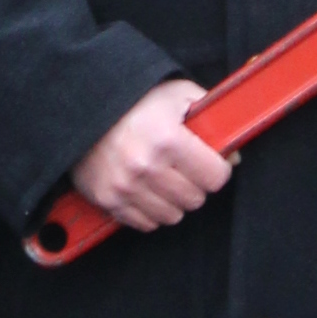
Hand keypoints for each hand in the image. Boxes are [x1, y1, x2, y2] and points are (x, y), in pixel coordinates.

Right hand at [70, 78, 237, 234]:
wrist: (83, 107)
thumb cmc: (135, 101)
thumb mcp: (178, 94)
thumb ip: (211, 118)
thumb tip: (233, 154)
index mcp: (168, 139)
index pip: (216, 177)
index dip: (217, 168)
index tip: (210, 162)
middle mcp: (146, 166)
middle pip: (195, 198)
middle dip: (195, 183)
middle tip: (184, 167)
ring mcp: (125, 187)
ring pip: (173, 215)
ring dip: (173, 200)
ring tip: (164, 177)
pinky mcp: (108, 200)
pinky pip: (145, 223)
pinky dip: (150, 210)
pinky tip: (146, 189)